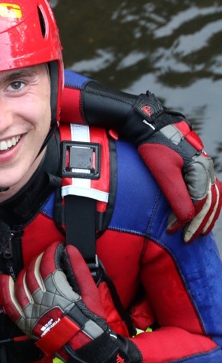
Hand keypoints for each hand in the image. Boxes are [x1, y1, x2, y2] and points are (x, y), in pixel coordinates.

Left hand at [0, 242, 140, 362]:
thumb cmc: (89, 320)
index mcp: (57, 291)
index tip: (55, 247)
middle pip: (33, 272)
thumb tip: (70, 250)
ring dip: (26, 271)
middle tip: (45, 256)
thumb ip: (79, 269)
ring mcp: (30, 310)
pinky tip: (5, 279)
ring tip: (32, 267)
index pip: (47, 264)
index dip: (50, 252)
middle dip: (39, 259)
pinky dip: (5, 290)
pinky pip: (10, 303)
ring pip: (21, 283)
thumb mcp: (91, 292)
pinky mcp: (25, 321)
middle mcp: (41, 299)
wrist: (84, 346)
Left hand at [120, 92, 220, 241]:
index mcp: (200, 170)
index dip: (187, 220)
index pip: (198, 203)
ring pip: (213, 194)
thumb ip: (176, 195)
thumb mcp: (162, 172)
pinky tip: (201, 210)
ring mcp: (203, 164)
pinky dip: (208, 201)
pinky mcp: (196, 163)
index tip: (174, 231)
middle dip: (200, 222)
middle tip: (190, 238)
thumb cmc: (153, 146)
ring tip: (200, 230)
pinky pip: (208, 186)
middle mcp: (206, 167)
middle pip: (210, 201)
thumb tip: (186, 217)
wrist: (148, 125)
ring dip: (207, 214)